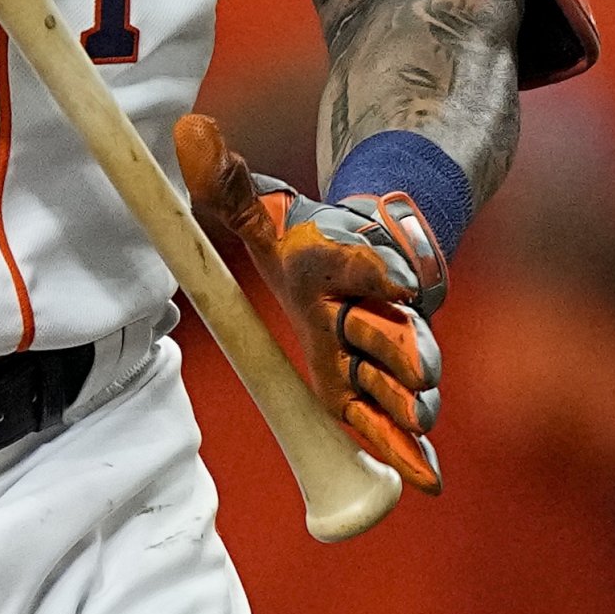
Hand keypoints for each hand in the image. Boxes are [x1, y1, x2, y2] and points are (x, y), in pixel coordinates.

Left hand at [177, 112, 446, 493]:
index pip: (369, 268)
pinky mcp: (382, 394)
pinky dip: (412, 454)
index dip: (379, 274)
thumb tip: (190, 131)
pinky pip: (400, 429)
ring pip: (410, 385)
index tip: (393, 280)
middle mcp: (374, 313)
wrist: (361, 248)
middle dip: (399, 349)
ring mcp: (385, 357)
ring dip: (407, 401)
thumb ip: (225, 179)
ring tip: (411, 414)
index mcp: (345, 266)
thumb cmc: (304, 235)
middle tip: (398, 359)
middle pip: (401, 337)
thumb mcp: (262, 207)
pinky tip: (424, 483)